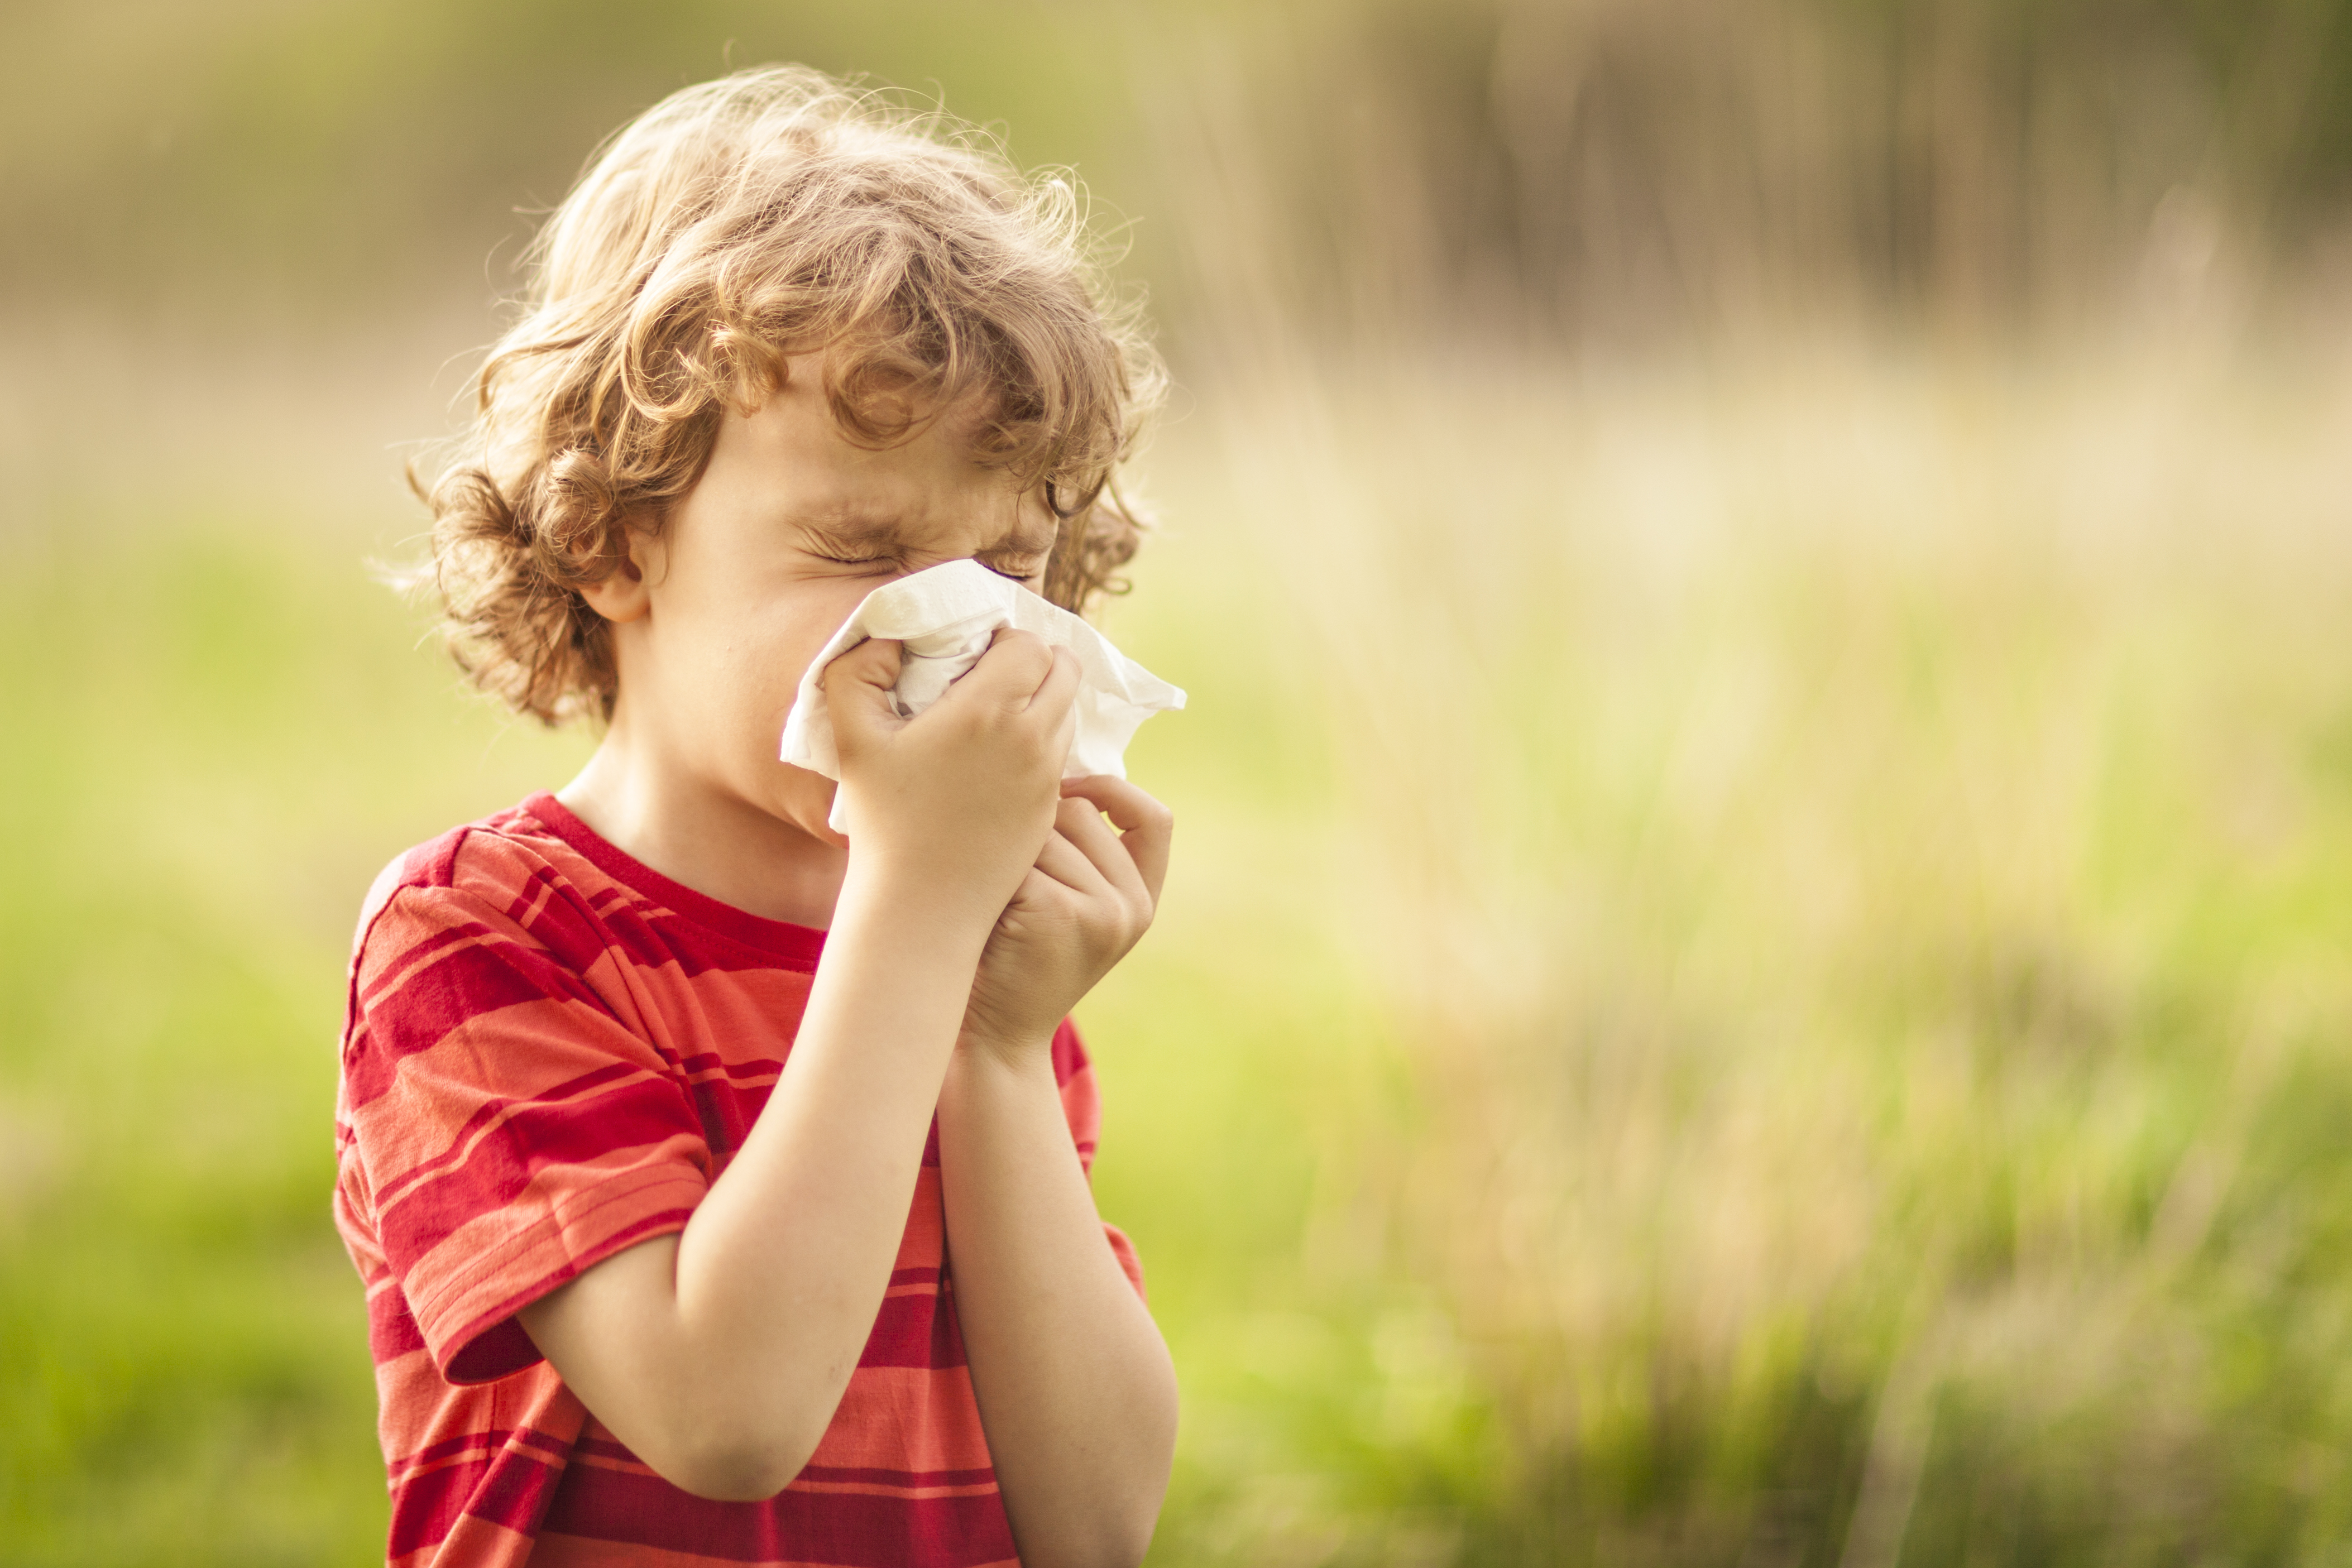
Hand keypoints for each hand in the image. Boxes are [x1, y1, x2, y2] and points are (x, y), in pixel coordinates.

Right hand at [826, 629, 1078, 925]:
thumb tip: (889, 638)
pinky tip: (999, 755)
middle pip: (1065, 670)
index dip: (1003, 639)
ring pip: (1067, 712)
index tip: (972, 653)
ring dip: (1042, 700)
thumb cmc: (883, 819)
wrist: (921, 904)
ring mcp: (1047, 777)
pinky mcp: (1051, 809)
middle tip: (993, 672)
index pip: (1030, 644)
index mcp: (990, 710)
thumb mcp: (852, 736)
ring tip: (994, 713)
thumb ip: (858, 670)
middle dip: (1035, 661)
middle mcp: (1031, 738)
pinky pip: (1061, 755)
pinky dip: (1041, 741)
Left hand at [960, 776, 1173, 1058]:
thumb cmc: (1011, 958)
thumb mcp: (1066, 907)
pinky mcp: (1061, 912)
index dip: (1113, 790)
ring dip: (1004, 850)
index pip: (1155, 819)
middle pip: (1080, 810)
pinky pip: (1017, 853)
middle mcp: (1133, 905)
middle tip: (999, 874)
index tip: (1067, 789)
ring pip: (1043, 828)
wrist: (991, 1037)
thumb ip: (1078, 852)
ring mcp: (1103, 911)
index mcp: (1141, 899)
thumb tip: (1049, 763)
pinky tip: (980, 908)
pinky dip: (988, 871)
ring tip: (989, 897)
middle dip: (1032, 825)